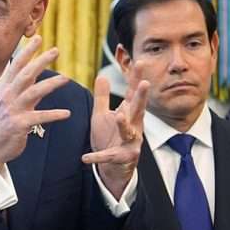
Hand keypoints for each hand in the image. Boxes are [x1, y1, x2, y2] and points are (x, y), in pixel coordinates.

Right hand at [0, 35, 71, 167]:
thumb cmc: (5, 125)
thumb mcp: (12, 103)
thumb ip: (26, 89)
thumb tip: (38, 75)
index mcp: (7, 90)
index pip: (16, 66)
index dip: (27, 51)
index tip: (38, 38)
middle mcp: (8, 97)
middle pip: (25, 74)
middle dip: (40, 61)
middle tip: (56, 50)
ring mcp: (13, 110)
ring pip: (32, 92)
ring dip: (50, 84)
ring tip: (65, 78)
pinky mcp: (19, 125)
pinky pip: (39, 117)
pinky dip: (53, 114)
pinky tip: (67, 114)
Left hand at [82, 64, 149, 199]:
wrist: (112, 168)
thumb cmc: (109, 138)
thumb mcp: (102, 115)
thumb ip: (102, 97)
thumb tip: (102, 75)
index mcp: (128, 114)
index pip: (133, 93)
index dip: (136, 78)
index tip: (140, 61)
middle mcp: (134, 126)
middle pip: (138, 109)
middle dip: (142, 96)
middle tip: (145, 83)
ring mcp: (130, 143)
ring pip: (129, 132)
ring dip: (124, 124)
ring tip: (118, 116)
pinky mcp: (122, 158)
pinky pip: (109, 157)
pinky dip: (97, 157)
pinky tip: (85, 158)